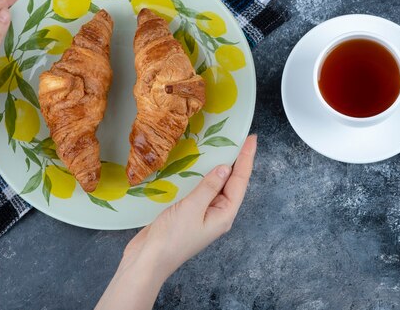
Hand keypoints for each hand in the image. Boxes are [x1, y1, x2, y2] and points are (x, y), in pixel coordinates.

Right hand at [120, 135, 257, 280]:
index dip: (246, 159)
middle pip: (233, 183)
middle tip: (242, 139)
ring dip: (222, 167)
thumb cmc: (171, 239)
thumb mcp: (192, 209)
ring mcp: (204, 213)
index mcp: (224, 214)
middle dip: (238, 161)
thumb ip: (208, 187)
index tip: (251, 139)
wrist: (148, 260)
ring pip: (218, 185)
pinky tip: (202, 166)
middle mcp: (218, 213)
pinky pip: (203, 189)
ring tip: (226, 147)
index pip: (240, 181)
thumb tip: (225, 168)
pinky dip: (204, 175)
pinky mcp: (189, 212)